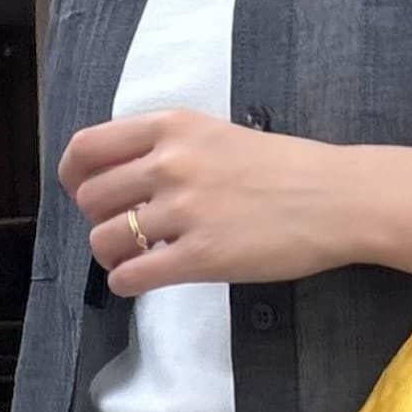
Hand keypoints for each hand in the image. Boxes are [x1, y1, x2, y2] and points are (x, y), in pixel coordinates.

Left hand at [59, 109, 363, 297]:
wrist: (337, 200)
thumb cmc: (288, 169)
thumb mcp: (219, 135)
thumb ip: (170, 148)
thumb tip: (126, 179)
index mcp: (172, 128)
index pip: (87, 148)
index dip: (73, 177)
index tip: (83, 193)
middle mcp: (170, 164)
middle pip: (91, 199)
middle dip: (98, 220)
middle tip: (123, 231)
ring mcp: (184, 212)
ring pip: (105, 240)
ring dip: (112, 255)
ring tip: (136, 258)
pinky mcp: (200, 257)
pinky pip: (132, 276)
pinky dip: (126, 282)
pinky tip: (140, 281)